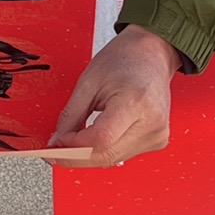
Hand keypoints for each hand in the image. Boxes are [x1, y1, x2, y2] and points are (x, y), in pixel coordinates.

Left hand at [47, 26, 177, 167]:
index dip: (74, 145)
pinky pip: (122, 155)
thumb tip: (58, 142)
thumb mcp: (88, 82)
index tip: (57, 142)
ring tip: (75, 138)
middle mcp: (152, 122)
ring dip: (88, 154)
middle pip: (106, 154)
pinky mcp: (157, 141)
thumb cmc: (124, 60)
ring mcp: (157, 134)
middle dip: (76, 155)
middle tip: (56, 149)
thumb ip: (71, 115)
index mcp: (136, 102)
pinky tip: (96, 137)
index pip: (101, 139)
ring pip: (112, 159)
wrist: (152, 55)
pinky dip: (104, 150)